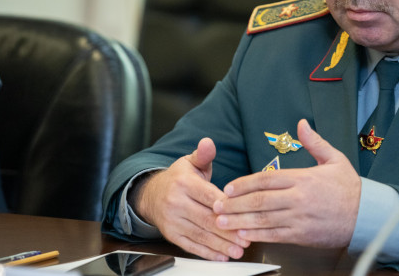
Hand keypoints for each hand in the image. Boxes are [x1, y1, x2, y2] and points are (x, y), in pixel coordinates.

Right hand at [132, 138, 249, 260]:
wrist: (152, 194)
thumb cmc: (179, 178)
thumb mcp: (191, 162)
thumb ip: (204, 155)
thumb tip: (208, 142)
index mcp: (184, 183)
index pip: (208, 195)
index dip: (225, 206)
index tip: (243, 212)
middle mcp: (176, 203)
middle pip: (206, 218)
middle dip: (228, 230)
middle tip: (247, 238)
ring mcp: (172, 221)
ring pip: (200, 235)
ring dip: (221, 244)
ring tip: (239, 250)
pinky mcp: (171, 235)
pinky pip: (191, 246)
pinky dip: (207, 253)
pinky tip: (222, 256)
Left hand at [213, 119, 361, 247]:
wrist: (366, 215)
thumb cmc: (350, 188)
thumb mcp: (335, 159)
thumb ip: (315, 142)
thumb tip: (302, 123)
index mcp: (303, 178)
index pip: (266, 179)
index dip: (244, 183)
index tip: (228, 187)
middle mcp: (298, 198)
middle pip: (259, 200)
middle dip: (234, 204)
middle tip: (216, 205)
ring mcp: (298, 218)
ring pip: (262, 219)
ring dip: (239, 221)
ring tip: (221, 222)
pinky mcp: (301, 235)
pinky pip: (273, 235)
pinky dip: (256, 235)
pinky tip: (242, 235)